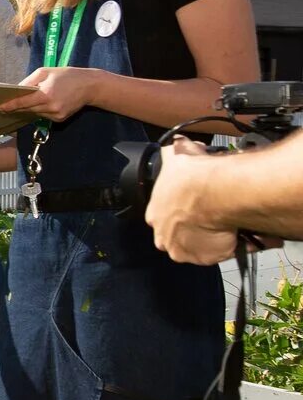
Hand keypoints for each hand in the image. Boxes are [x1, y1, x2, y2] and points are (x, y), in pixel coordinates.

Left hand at [0, 67, 102, 122]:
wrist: (89, 86)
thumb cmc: (66, 75)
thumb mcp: (45, 72)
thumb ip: (29, 81)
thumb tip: (16, 90)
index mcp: (46, 94)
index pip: (23, 103)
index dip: (10, 106)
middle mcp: (50, 107)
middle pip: (27, 110)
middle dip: (16, 108)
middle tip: (4, 107)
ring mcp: (55, 115)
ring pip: (35, 113)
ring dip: (29, 109)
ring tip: (23, 103)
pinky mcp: (60, 119)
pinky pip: (44, 116)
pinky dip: (40, 110)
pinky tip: (42, 103)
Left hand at [145, 136, 236, 264]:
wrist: (215, 191)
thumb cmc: (192, 176)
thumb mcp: (176, 157)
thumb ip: (173, 153)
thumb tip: (179, 142)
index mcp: (155, 214)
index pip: (164, 215)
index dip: (181, 209)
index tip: (196, 202)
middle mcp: (165, 237)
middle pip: (181, 235)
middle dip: (196, 226)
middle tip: (215, 214)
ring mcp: (185, 250)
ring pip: (202, 244)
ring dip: (216, 236)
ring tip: (232, 222)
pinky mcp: (206, 258)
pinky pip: (224, 252)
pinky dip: (236, 243)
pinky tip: (245, 232)